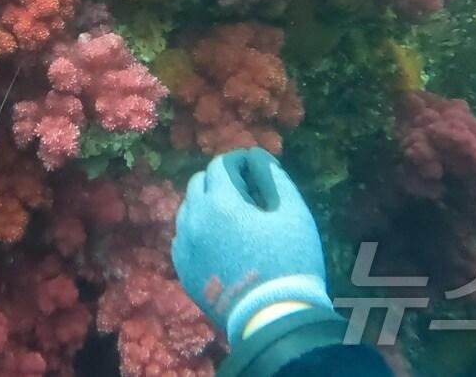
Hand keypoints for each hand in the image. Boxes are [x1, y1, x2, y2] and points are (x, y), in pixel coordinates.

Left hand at [172, 148, 331, 344]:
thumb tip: (259, 158)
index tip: (255, 169)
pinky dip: (197, 230)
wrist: (272, 317)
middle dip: (220, 180)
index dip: (239, 161)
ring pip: (187, 210)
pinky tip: (218, 241)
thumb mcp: (293, 214)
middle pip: (199, 183)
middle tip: (246, 193)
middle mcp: (193, 219)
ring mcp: (184, 246)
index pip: (220, 165)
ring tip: (232, 217)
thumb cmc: (289, 262)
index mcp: (220, 202)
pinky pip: (182, 238)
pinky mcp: (182, 269)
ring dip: (206, 204)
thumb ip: (275, 178)